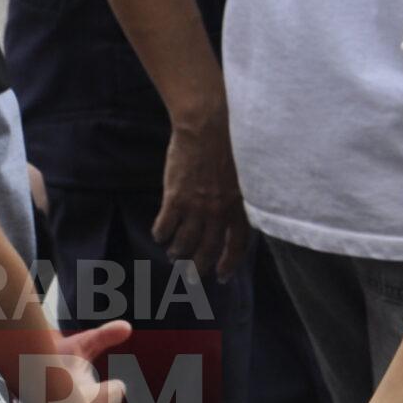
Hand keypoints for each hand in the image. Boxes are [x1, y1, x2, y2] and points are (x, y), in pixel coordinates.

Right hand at [154, 111, 248, 279]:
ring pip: (184, 244)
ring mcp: (196, 207)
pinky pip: (165, 227)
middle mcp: (219, 211)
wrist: (208, 126)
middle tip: (191, 276)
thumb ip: (237, 197)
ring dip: (178, 253)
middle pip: (208, 250)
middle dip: (199, 268)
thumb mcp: (242, 175)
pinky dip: (161, 235)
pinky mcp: (175, 198)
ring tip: (174, 255)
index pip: (238, 245)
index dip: (229, 263)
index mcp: (239, 205)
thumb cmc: (229, 144)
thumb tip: (231, 213)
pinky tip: (160, 234)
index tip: (221, 276)